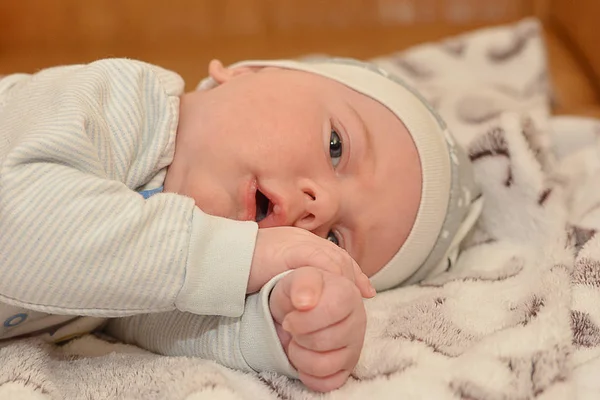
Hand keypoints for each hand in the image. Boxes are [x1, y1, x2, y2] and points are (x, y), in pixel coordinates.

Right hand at [248, 226, 374, 297]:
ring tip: (350, 301)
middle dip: (354, 278)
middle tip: (364, 297)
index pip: (333, 255)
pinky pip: (319, 261)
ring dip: (344, 280)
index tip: (364, 290)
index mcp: (299, 241)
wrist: (220, 257)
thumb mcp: (273, 272)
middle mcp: (302, 238)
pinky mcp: (290, 249)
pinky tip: (334, 292)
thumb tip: (307, 297)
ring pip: (333, 259)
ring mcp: (296, 241)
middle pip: (338, 257)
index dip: (351, 272)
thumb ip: (293, 277)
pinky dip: (330, 276)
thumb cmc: (241, 267)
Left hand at [269, 267, 367, 391]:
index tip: (290, 316)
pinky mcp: (347, 367)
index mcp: (349, 293)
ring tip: (297, 342)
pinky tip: (303, 358)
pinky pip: (328, 383)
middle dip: (299, 335)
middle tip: (293, 327)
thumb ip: (304, 282)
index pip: (331, 311)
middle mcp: (358, 320)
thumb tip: (305, 302)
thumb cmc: (299, 290)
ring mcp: (355, 346)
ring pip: (324, 365)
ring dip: (299, 356)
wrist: (294, 305)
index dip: (304, 318)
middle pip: (324, 341)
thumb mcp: (297, 274)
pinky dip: (308, 375)